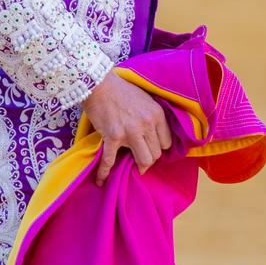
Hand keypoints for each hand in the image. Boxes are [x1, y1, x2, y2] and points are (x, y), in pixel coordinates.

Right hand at [82, 69, 172, 187]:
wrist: (98, 84)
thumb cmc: (121, 90)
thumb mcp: (145, 99)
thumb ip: (152, 117)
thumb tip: (152, 135)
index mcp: (157, 115)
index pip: (166, 143)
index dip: (159, 148)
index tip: (151, 149)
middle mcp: (146, 125)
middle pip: (156, 154)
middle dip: (149, 159)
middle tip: (141, 159)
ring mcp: (130, 132)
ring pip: (143, 161)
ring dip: (138, 166)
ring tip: (132, 168)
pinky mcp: (113, 137)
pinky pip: (110, 160)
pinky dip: (104, 172)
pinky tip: (101, 180)